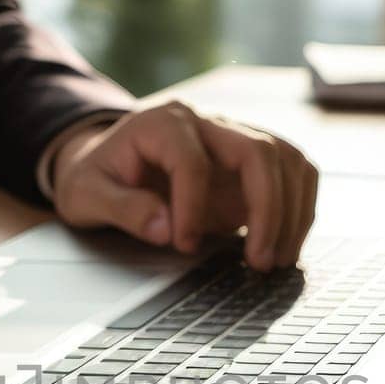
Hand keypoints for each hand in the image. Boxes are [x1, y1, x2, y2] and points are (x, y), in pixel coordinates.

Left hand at [50, 101, 318, 271]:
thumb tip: (163, 228)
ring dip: (291, 211)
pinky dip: (298, 210)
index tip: (184, 245)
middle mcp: (207, 123)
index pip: (193, 160)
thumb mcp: (86, 194)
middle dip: (267, 209)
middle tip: (258, 261)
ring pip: (287, 160)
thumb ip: (123, 209)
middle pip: (259, 151)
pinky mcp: (250, 165)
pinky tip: (284, 246)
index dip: (193, 207)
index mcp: (163, 123)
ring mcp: (234, 140)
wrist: (104, 166)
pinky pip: (292, 176)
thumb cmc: (95, 178)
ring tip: (275, 259)